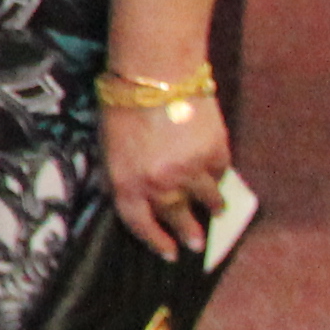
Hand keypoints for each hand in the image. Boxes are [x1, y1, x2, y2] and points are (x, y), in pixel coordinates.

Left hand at [103, 97, 232, 255]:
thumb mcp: (109, 147)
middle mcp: (159, 184)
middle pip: (177, 216)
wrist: (154, 76)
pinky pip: (220, 171)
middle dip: (189, 233)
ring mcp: (190, 170)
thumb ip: (123, 175)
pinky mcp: (214, 152)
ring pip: (207, 198)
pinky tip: (218, 176)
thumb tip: (138, 195)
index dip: (155, 240)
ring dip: (212, 207)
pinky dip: (219, 175)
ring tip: (216, 212)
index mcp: (127, 184)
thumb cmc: (121, 106)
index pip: (140, 224)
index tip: (168, 253)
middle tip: (197, 244)